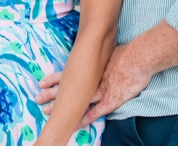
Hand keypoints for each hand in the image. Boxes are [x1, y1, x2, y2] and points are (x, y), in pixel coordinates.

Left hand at [36, 44, 151, 128]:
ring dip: (60, 107)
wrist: (139, 58)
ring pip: (76, 101)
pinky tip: (73, 125)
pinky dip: (84, 119)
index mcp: (89, 68)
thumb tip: (90, 52)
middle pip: (67, 88)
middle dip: (51, 94)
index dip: (54, 79)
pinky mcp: (111, 100)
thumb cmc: (126, 53)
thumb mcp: (107, 51)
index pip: (67, 74)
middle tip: (37, 98)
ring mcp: (100, 91)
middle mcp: (91, 80)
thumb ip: (97, 56)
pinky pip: (95, 113)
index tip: (41, 82)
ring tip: (46, 112)